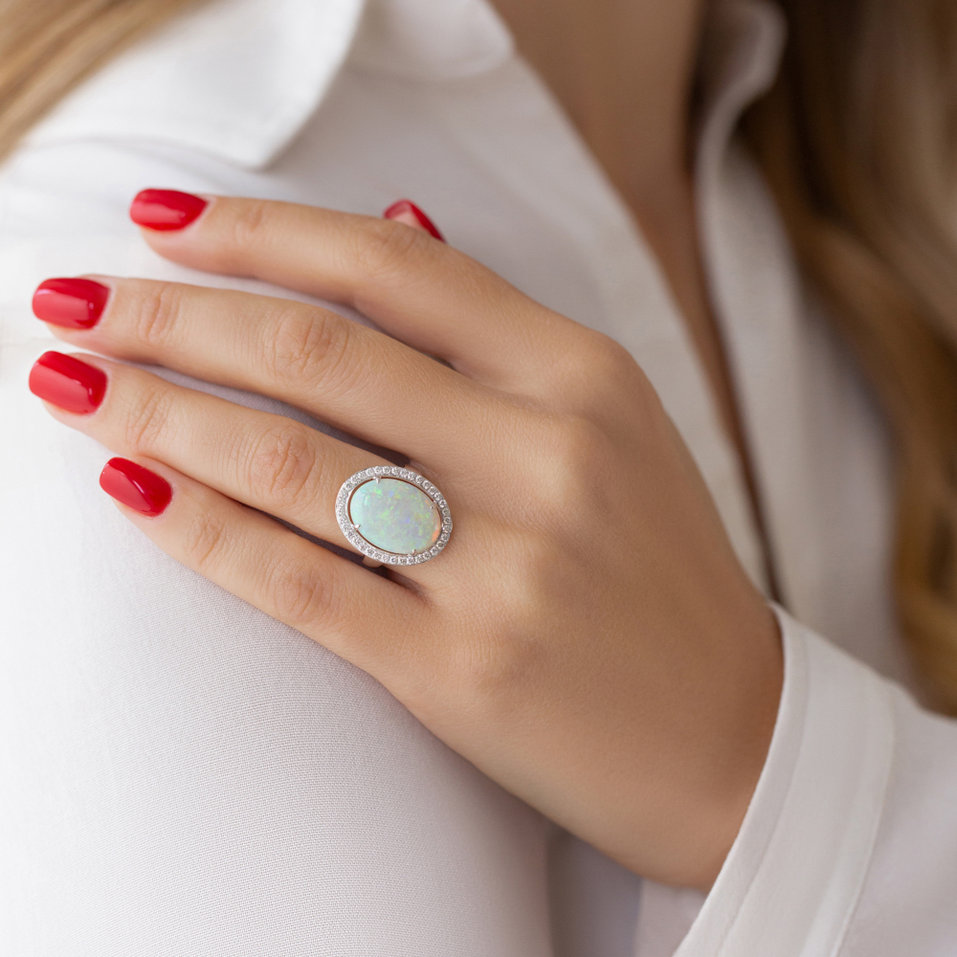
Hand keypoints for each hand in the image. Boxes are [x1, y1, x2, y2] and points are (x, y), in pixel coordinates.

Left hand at [28, 190, 782, 891]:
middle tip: (74, 302)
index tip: (163, 220)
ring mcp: (505, 566)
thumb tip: (396, 217)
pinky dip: (199, 531)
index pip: (392, 265)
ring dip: (156, 413)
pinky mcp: (462, 670)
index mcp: (582, 376)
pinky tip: (131, 492)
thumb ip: (496, 329)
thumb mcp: (609, 424)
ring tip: (72, 387)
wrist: (732, 735)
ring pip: (289, 458)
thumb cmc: (659, 574)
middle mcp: (545, 454)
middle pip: (316, 349)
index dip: (261, 230)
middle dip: (170, 313)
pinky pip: (299, 582)